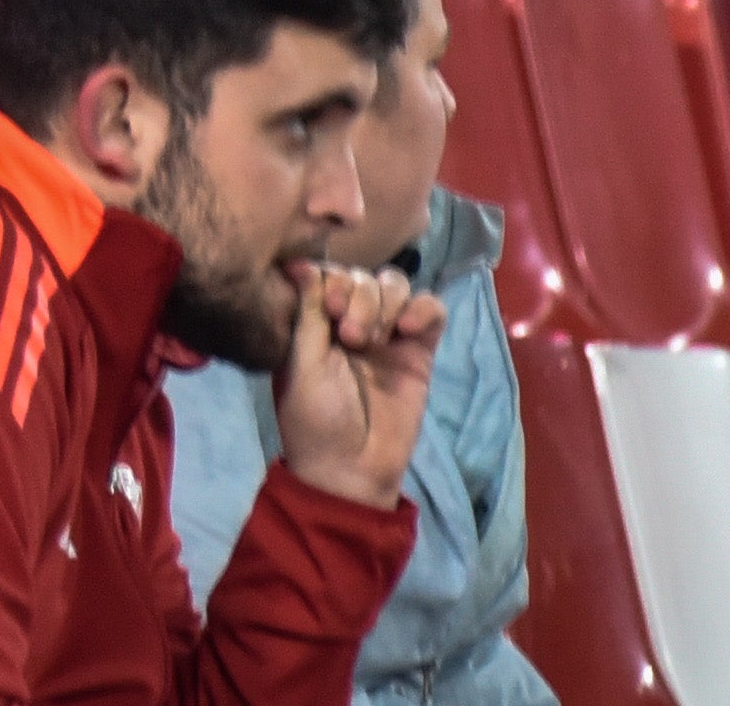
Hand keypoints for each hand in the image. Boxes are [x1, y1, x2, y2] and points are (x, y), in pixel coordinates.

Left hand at [275, 260, 445, 505]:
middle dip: (358, 297)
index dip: (331, 280)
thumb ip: (308, 312)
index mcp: (315, 321)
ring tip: (372, 340)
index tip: (330, 309)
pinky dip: (422, 308)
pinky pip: (432, 310)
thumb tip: (298, 262)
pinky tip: (406, 330)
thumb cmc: (314, 418)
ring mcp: (387, 335)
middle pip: (361, 275)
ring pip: (394, 284)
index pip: (328, 272)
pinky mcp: (419, 351)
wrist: (351, 467)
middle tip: (351, 337)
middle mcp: (350, 320)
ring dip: (384, 302)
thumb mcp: (301, 363)